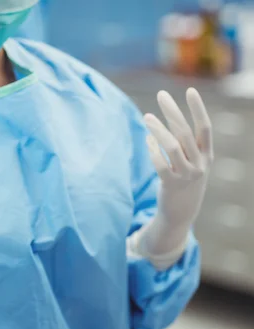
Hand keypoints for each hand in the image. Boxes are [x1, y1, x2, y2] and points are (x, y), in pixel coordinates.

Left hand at [140, 88, 213, 257]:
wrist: (181, 213)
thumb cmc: (184, 181)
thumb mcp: (190, 162)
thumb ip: (183, 144)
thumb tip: (168, 120)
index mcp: (207, 156)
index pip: (205, 128)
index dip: (198, 109)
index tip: (190, 90)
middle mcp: (200, 164)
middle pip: (185, 132)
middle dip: (173, 112)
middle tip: (161, 95)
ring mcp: (186, 175)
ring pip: (172, 147)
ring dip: (158, 129)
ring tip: (147, 117)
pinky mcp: (171, 184)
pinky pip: (160, 163)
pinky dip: (153, 150)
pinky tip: (147, 140)